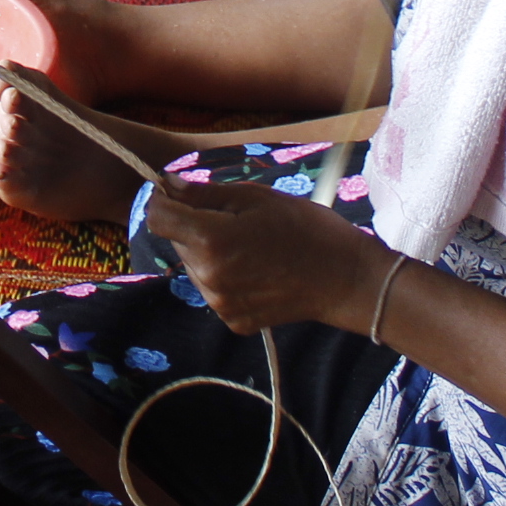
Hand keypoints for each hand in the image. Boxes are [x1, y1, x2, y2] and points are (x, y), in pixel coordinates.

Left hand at [143, 173, 380, 336]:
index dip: (163, 201)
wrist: (346, 279)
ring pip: (194, 266)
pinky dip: (224, 277)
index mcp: (211, 240)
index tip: (176, 193)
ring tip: (248, 246)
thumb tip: (168, 184)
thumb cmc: (306, 229)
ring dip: (208, 252)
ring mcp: (220, 303)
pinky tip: (256, 269)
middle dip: (193, 226)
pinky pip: (214, 289)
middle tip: (233, 219)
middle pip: (178, 241)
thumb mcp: (256, 198)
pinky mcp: (233, 320)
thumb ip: (205, 193)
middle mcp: (208, 276)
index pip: (159, 218)